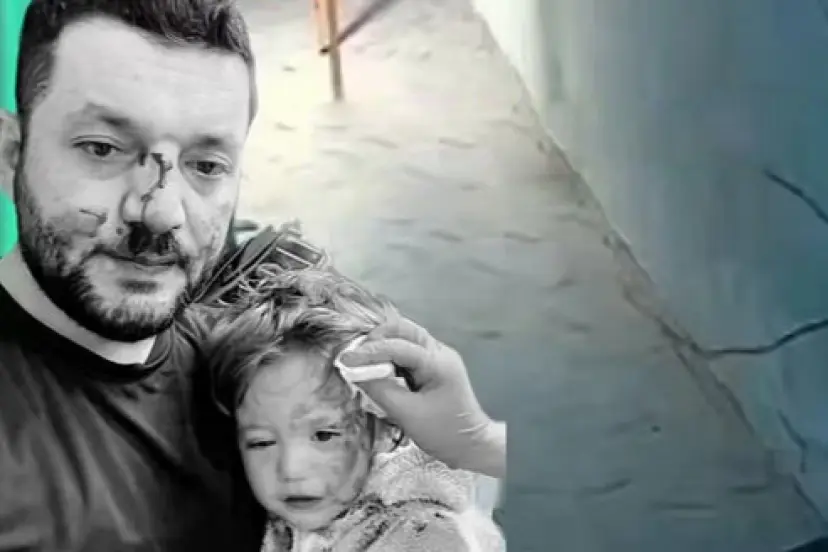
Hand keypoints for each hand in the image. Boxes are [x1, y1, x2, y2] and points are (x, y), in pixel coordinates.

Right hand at [339, 315, 505, 476]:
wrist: (473, 445)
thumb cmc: (444, 433)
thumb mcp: (408, 415)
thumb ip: (381, 391)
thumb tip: (357, 373)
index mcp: (438, 363)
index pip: (398, 346)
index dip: (369, 351)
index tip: (345, 360)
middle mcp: (440, 352)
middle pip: (404, 330)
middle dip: (376, 339)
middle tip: (355, 356)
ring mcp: (438, 357)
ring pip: (406, 337)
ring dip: (383, 345)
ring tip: (362, 361)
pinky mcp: (434, 366)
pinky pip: (408, 351)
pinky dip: (390, 355)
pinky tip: (378, 367)